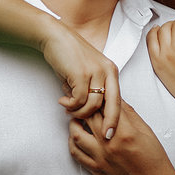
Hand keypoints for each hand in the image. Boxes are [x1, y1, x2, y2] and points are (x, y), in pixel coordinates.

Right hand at [42, 22, 120, 138]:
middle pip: (113, 104)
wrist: (55, 37)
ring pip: (93, 105)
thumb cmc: (69, 56)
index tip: (112, 133)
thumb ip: (92, 88)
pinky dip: (70, 104)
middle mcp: (107, 71)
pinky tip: (62, 101)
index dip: (116, 118)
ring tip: (68, 109)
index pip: (118, 99)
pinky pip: (79, 99)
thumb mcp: (86, 72)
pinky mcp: (81, 74)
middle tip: (105, 137)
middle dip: (110, 123)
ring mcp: (95, 72)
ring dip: (79, 111)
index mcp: (111, 71)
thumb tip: (90, 110)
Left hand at [70, 101, 174, 174]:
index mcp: (125, 132)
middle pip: (89, 117)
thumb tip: (115, 98)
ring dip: (74, 122)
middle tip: (80, 99)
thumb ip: (129, 114)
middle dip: (83, 105)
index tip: (93, 91)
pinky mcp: (96, 169)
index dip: (97, 96)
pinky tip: (76, 136)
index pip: (105, 106)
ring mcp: (101, 157)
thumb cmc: (154, 159)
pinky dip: (72, 141)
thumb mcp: (146, 131)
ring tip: (77, 118)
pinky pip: (76, 153)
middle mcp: (110, 143)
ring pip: (76, 133)